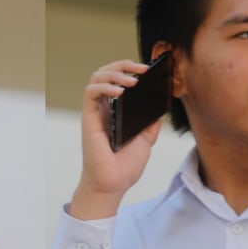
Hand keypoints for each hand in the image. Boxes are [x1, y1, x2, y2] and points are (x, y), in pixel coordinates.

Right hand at [69, 60, 163, 219]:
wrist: (114, 183)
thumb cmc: (125, 166)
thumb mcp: (146, 140)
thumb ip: (150, 123)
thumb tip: (159, 106)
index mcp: (117, 111)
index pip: (120, 80)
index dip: (131, 69)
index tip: (149, 70)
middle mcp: (105, 108)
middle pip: (107, 72)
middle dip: (124, 64)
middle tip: (142, 68)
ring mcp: (96, 112)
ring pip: (97, 77)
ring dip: (115, 72)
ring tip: (132, 80)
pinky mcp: (88, 118)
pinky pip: (91, 92)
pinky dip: (105, 86)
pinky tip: (120, 91)